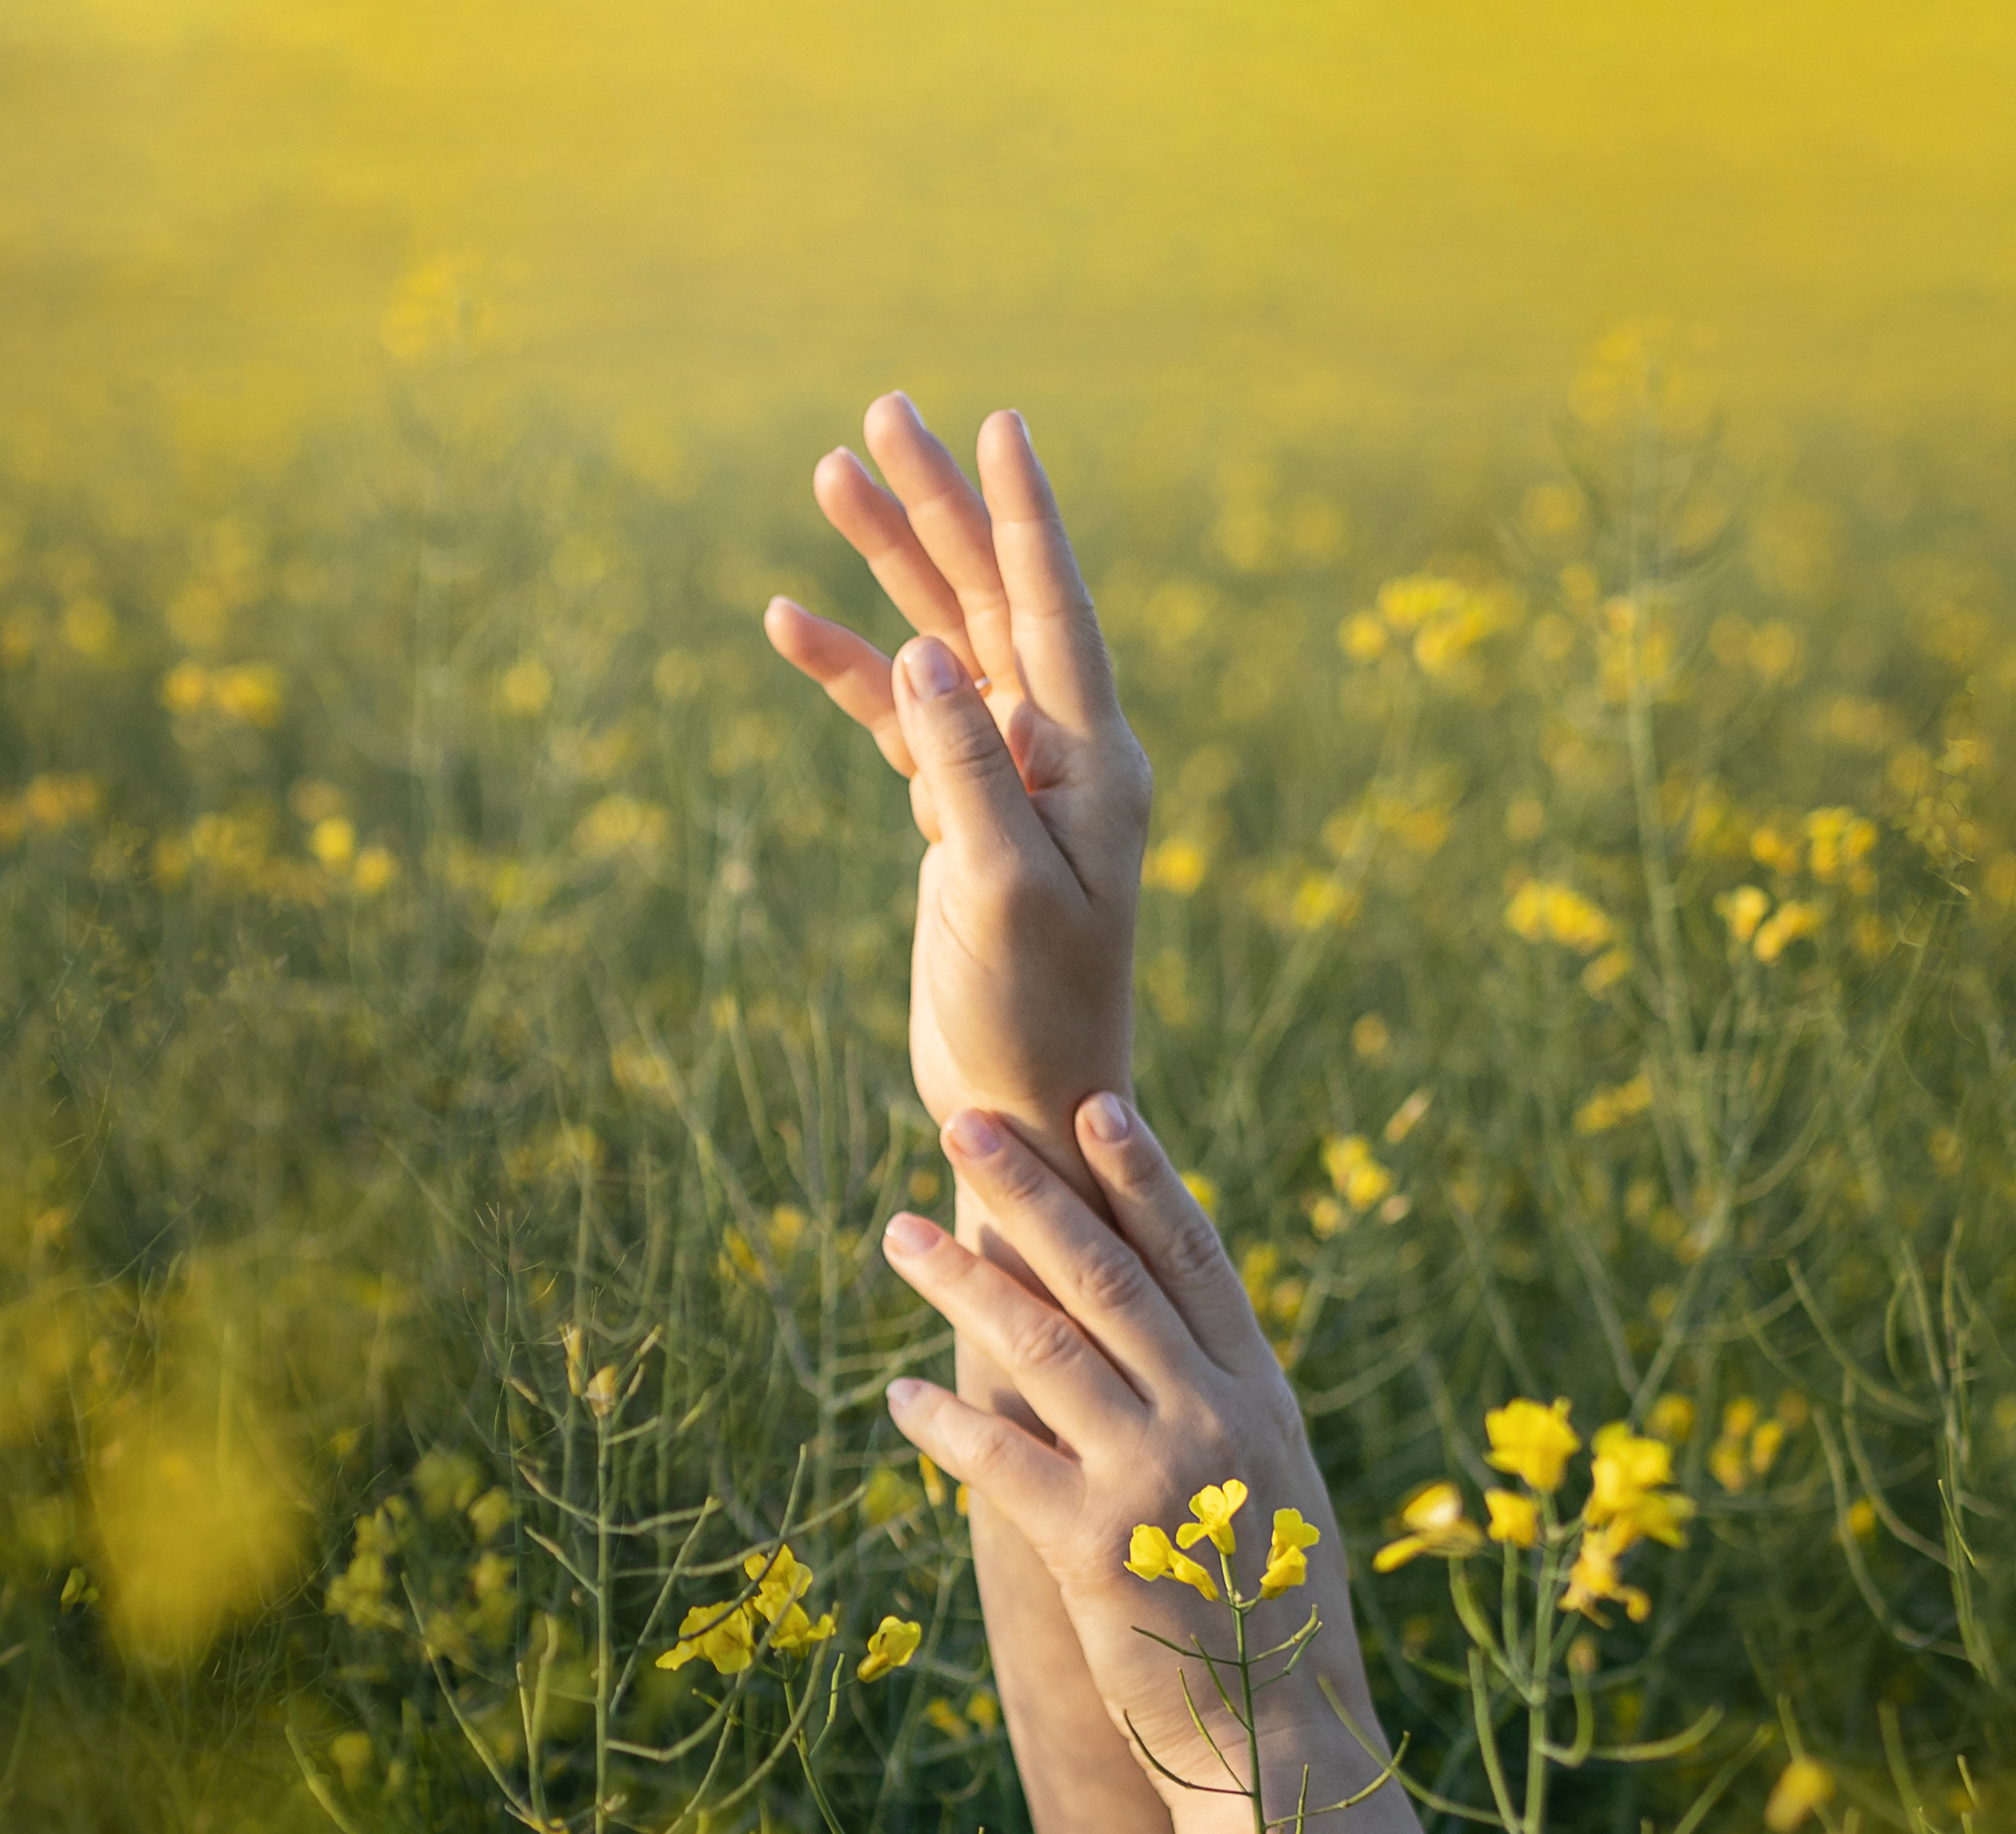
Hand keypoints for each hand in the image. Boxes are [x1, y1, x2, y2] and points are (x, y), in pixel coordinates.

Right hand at [764, 397, 1150, 1157]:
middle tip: (883, 413)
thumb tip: (923, 650)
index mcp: (1094, 763)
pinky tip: (785, 622)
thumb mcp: (1002, 889)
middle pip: (992, 601)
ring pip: (941, 645)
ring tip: (829, 476)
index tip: (999, 423)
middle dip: (939, 510)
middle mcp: (1058, 754)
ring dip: (888, 568)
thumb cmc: (1034, 1012)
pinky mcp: (956, 817)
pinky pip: (899, 722)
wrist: (1025, 1102)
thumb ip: (966, 768)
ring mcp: (1005, 781)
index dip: (1024, 515)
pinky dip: (848, 674)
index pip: (1055, 610)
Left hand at [877, 1093, 1379, 1792]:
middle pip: (1109, 1276)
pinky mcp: (1095, 1549)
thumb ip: (1228, 1412)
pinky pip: (1002, 1462)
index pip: (1195, 1260)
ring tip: (896, 1233)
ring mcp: (1156, 1478)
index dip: (1144, 1176)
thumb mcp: (1276, 1494)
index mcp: (1260, 1397)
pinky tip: (897, 1391)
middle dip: (1033, 1192)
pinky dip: (945, 1421)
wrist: (1283, 1745)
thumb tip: (1177, 1346)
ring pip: (1044, 1348)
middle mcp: (1213, 1418)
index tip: (1095, 1105)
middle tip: (964, 1125)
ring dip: (963, 1281)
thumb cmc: (1276, 1623)